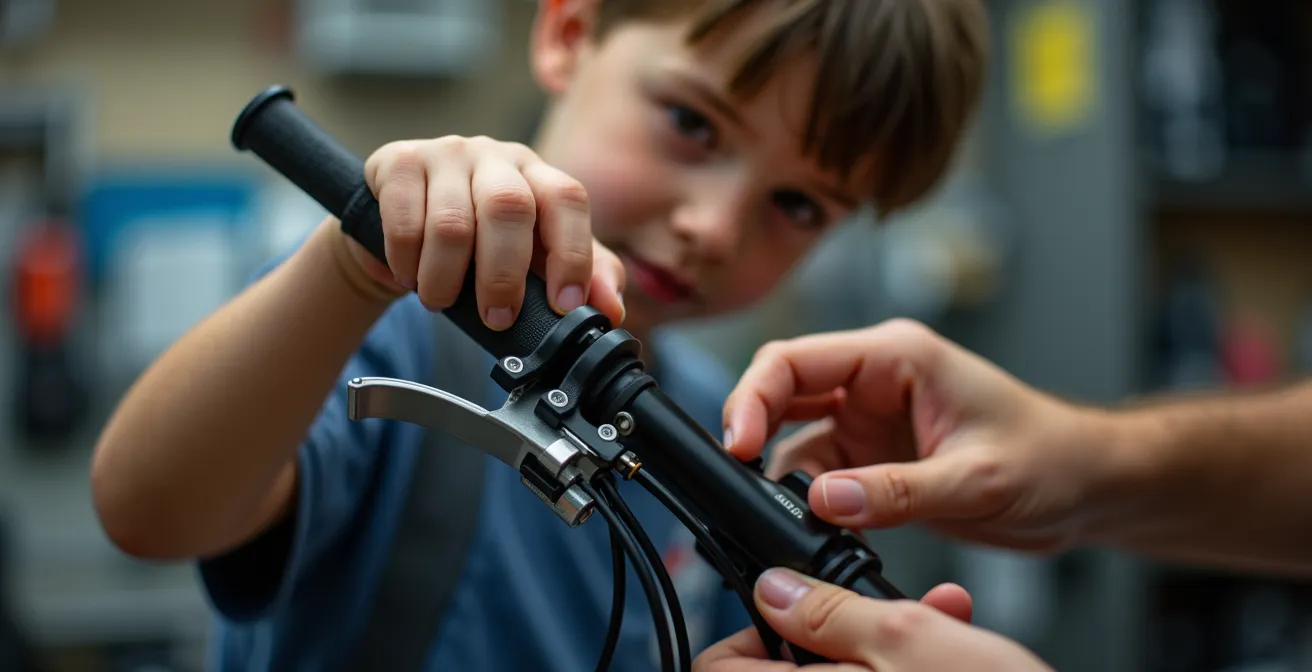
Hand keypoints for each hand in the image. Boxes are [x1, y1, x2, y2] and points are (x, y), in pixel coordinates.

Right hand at [350, 136, 625, 328]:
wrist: (399, 226)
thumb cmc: (479, 244)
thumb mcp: (534, 260)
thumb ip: (582, 278)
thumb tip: (612, 310)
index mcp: (537, 175)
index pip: (567, 200)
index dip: (572, 253)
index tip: (565, 304)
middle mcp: (495, 156)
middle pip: (509, 207)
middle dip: (504, 274)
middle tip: (498, 318)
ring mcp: (447, 154)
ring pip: (452, 221)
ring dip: (446, 278)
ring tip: (441, 302)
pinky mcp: (399, 161)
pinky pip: (404, 220)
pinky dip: (407, 262)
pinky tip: (410, 277)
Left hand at [693, 569, 1051, 671]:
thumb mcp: (910, 641)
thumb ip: (832, 613)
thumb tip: (776, 590)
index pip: (719, 669)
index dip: (749, 633)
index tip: (789, 610)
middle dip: (838, 628)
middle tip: (878, 608)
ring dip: (881, 643)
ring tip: (934, 616)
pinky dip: (904, 668)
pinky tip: (950, 643)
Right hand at [722, 319, 1122, 552]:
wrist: (1085, 487)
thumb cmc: (1050, 458)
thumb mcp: (977, 479)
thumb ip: (899, 491)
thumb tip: (826, 501)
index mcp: (897, 357)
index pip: (797, 359)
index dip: (755, 395)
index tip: (739, 442)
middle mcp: (874, 382)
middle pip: (782, 391)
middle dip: (753, 430)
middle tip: (737, 476)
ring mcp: (869, 421)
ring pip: (794, 440)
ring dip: (783, 477)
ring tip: (792, 516)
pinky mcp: (872, 459)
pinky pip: (820, 477)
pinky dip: (810, 505)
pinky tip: (820, 529)